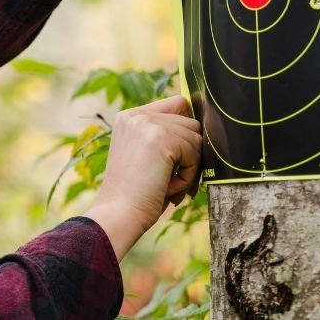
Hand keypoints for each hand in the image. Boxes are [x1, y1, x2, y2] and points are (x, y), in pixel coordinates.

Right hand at [83, 95, 202, 260]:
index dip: (185, 130)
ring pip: (196, 138)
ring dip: (189, 167)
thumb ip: (164, 136)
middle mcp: (136, 115)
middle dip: (189, 154)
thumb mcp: (145, 156)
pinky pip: (195, 153)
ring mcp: (148, 124)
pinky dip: (188, 176)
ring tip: (166, 184)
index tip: (177, 157)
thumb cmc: (134, 194)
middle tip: (170, 179)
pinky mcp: (161, 138)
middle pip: (191, 123)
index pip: (177, 104)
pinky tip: (167, 187)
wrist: (118, 214)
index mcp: (129, 117)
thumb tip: (202, 129)